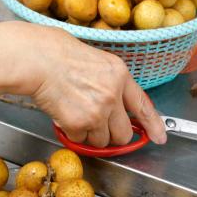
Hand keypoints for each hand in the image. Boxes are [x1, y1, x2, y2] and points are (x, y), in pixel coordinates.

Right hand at [25, 27, 167, 148]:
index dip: (153, 124)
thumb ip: (111, 82)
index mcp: (120, 75)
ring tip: (75, 114)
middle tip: (97, 126)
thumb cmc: (58, 54)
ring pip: (102, 141)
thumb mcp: (96, 61)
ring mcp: (98, 111)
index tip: (159, 137)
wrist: (37, 59)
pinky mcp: (79, 124)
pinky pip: (80, 141)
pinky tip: (64, 114)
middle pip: (123, 133)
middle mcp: (113, 94)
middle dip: (111, 135)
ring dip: (89, 134)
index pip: (143, 105)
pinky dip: (72, 133)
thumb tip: (117, 106)